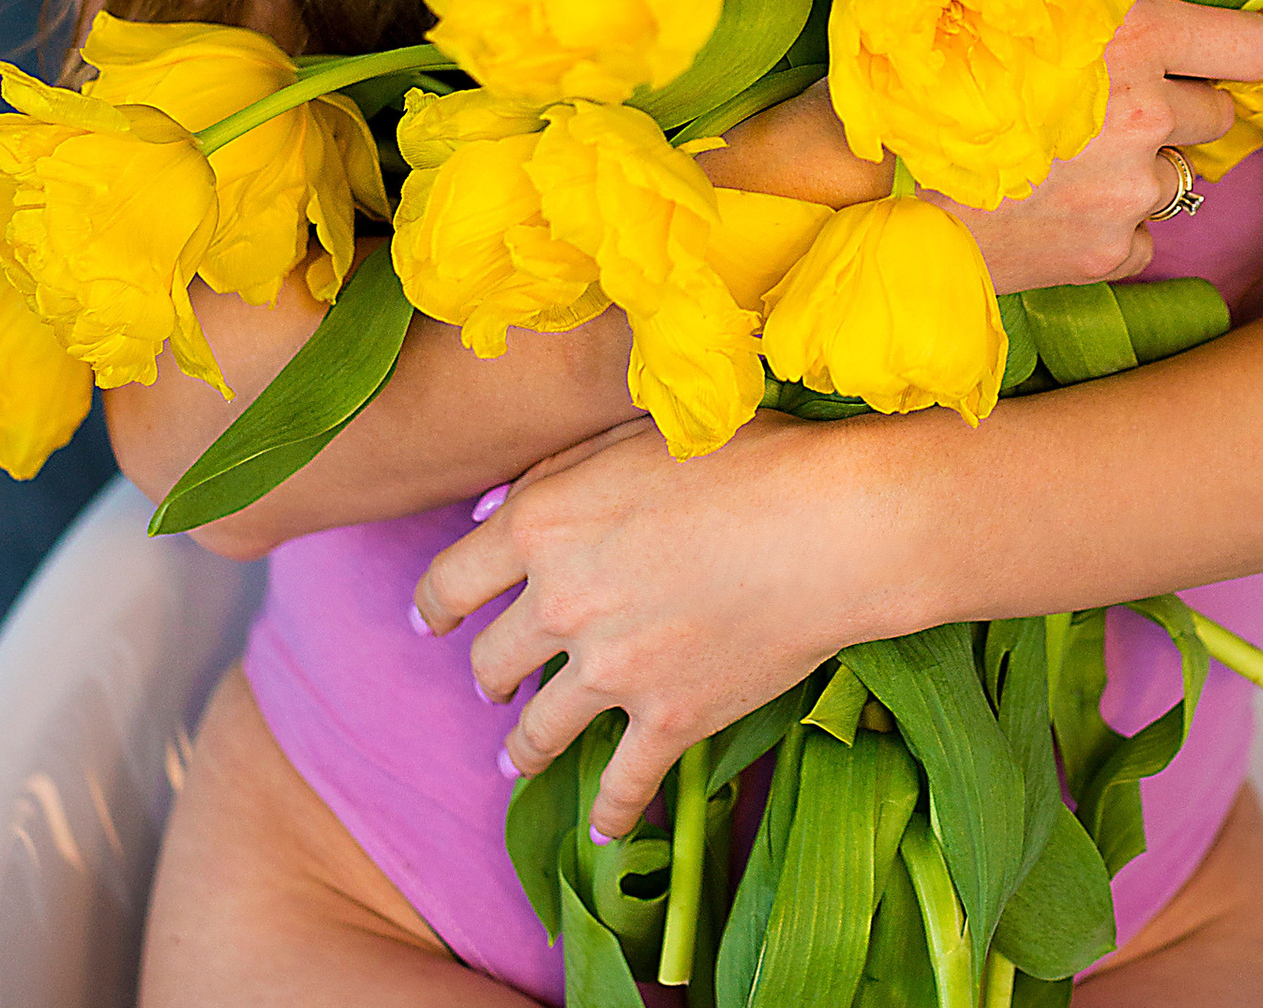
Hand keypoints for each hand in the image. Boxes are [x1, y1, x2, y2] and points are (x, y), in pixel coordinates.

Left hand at [414, 410, 891, 840]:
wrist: (830, 523)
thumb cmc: (744, 455)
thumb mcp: (634, 434)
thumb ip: (556, 473)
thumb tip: (491, 515)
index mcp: (543, 526)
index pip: (450, 580)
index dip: (434, 604)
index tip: (432, 621)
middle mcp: (560, 605)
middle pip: (489, 662)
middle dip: (487, 673)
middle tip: (493, 681)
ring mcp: (612, 672)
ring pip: (536, 733)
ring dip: (521, 748)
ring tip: (518, 756)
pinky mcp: (670, 721)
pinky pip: (622, 786)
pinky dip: (611, 813)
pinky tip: (605, 828)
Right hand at [945, 0, 1262, 291]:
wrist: (870, 178)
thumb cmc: (933, 62)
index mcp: (1136, 38)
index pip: (1255, 47)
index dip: (1235, 49)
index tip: (1207, 56)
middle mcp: (1148, 116)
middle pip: (1217, 114)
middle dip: (1173, 108)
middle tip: (1103, 106)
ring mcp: (1130, 193)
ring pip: (1174, 177)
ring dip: (1134, 170)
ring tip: (1060, 158)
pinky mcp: (1107, 254)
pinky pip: (1140, 238)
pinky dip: (1107, 228)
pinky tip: (1048, 206)